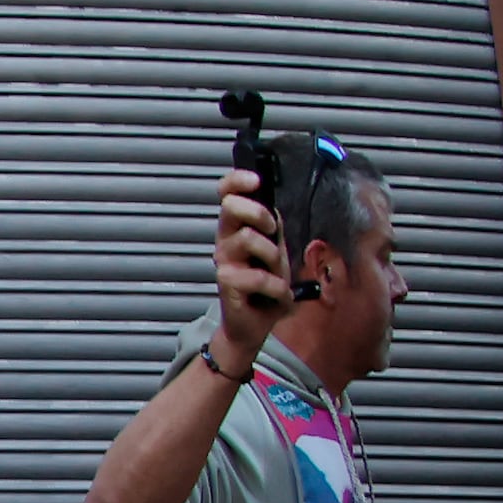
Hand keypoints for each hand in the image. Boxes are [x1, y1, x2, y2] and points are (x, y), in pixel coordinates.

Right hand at [211, 166, 291, 370]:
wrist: (256, 322)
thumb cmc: (265, 285)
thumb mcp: (275, 249)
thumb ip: (271, 226)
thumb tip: (271, 202)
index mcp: (236, 228)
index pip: (227, 194)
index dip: (237, 181)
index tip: (255, 179)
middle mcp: (225, 241)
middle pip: (231, 207)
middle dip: (258, 214)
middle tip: (273, 231)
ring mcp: (224, 262)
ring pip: (248, 238)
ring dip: (273, 256)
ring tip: (277, 273)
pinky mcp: (227, 284)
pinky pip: (258, 276)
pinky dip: (277, 288)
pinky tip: (278, 296)